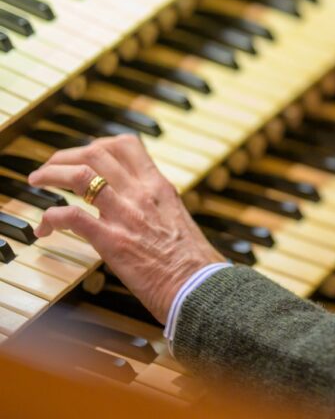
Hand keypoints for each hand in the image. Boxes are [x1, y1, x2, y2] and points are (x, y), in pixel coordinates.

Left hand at [28, 135, 224, 323]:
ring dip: (51, 174)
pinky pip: (72, 216)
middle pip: (97, 152)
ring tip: (38, 182)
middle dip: (65, 156)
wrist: (200, 286)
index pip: (127, 145)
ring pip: (81, 175)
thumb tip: (142, 208)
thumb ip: (156, 206)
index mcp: (159, 186)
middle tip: (51, 168)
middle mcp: (141, 193)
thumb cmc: (192, 262)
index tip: (83, 157)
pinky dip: (50, 217)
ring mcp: (126, 215)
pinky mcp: (112, 241)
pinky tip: (45, 228)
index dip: (97, 145)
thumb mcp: (177, 219)